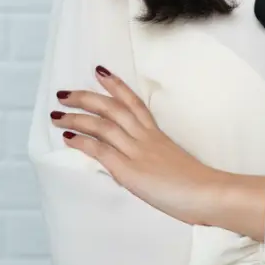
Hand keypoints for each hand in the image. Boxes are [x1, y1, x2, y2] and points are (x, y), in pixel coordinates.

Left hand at [51, 65, 215, 224]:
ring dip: (77, 118)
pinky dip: (83, 142)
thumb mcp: (173, 164)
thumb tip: (141, 165)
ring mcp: (137, 152)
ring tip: (58, 114)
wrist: (207, 193)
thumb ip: (155, 159)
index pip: (134, 102)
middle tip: (64, 92)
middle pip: (112, 108)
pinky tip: (69, 138)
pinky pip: (102, 151)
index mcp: (157, 135)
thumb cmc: (196, 185)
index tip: (100, 71)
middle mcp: (145, 138)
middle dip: (86, 98)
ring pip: (103, 126)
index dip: (116, 85)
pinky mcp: (130, 171)